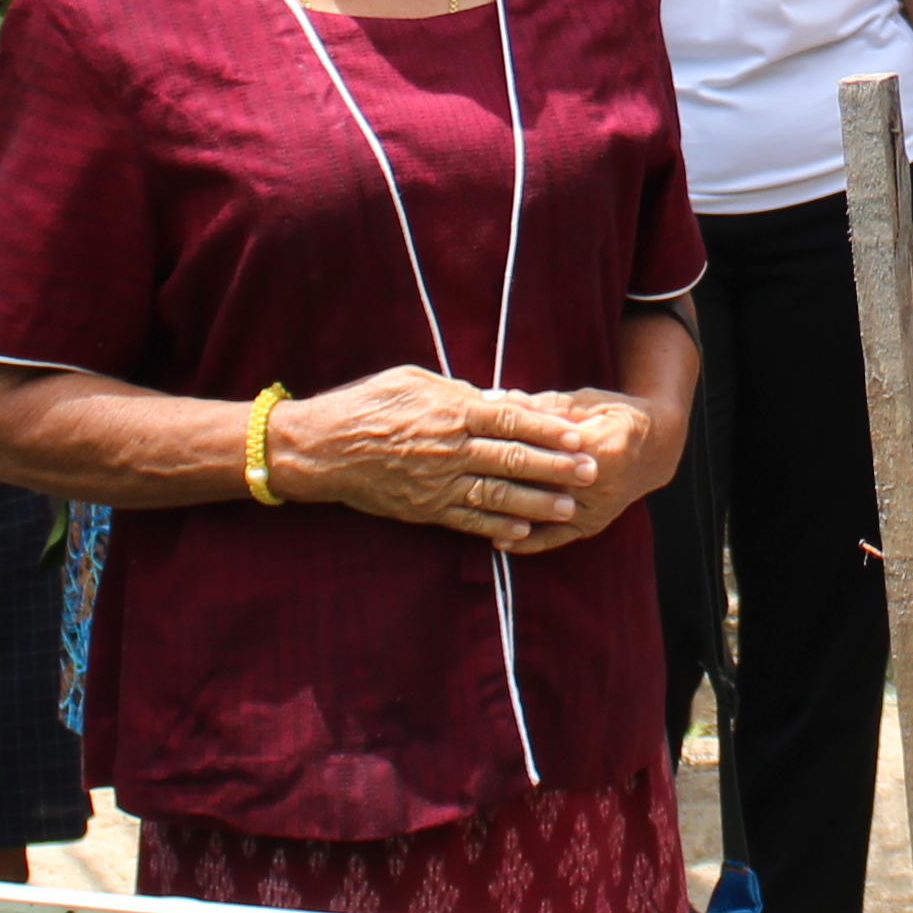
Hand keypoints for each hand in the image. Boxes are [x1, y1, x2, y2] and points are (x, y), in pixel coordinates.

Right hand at [276, 366, 610, 546]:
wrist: (322, 448)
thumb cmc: (369, 404)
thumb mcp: (417, 381)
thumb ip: (461, 392)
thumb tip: (501, 400)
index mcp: (450, 411)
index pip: (509, 418)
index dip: (546, 427)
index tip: (578, 432)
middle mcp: (448, 449)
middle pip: (512, 458)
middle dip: (555, 466)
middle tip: (590, 472)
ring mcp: (437, 483)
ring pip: (496, 495)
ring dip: (537, 503)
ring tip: (569, 507)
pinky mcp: (424, 509)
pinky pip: (466, 520)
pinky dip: (497, 527)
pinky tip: (523, 531)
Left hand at [486, 387, 680, 554]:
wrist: (656, 448)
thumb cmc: (615, 415)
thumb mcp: (582, 400)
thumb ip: (540, 405)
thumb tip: (493, 400)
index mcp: (603, 446)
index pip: (549, 447)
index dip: (512, 442)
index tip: (476, 438)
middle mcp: (600, 484)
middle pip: (542, 482)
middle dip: (502, 478)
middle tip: (462, 476)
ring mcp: (597, 510)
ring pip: (544, 512)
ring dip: (507, 511)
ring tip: (470, 509)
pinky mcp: (592, 526)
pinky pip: (555, 539)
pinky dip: (526, 542)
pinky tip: (498, 540)